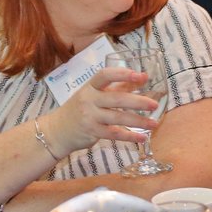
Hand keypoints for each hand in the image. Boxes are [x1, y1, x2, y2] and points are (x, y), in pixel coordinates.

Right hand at [43, 67, 159, 156]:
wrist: (56, 130)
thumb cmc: (80, 108)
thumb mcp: (94, 94)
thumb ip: (117, 86)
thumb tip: (144, 77)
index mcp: (90, 86)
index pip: (105, 75)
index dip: (123, 74)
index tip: (140, 75)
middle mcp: (89, 100)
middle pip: (117, 99)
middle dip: (138, 102)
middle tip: (154, 105)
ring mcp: (90, 117)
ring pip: (118, 118)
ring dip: (139, 122)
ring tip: (154, 123)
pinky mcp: (92, 132)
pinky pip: (114, 134)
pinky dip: (129, 136)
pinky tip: (142, 138)